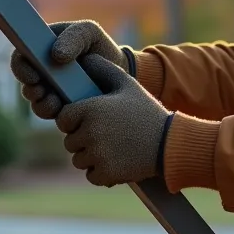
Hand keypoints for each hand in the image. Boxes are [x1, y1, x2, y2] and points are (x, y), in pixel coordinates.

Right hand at [10, 20, 132, 118]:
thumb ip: (73, 36)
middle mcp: (42, 72)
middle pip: (25, 83)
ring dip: (42, 104)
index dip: (21, 67)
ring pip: (36, 102)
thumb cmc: (99, 46)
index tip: (33, 75)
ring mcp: (51, 91)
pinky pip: (51, 114)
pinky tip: (65, 110)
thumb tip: (56, 55)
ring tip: (55, 103)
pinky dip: (55, 113)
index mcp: (41, 49)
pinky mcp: (61, 107)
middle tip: (41, 91)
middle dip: (30, 89)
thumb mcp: (89, 32)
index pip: (20, 57)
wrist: (120, 70)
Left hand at [56, 53, 170, 186]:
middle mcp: (90, 132)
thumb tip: (86, 57)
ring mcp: (97, 155)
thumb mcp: (128, 85)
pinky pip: (91, 175)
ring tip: (114, 148)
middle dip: (84, 139)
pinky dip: (102, 172)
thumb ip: (105, 69)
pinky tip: (118, 161)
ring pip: (79, 159)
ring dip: (92, 156)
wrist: (170, 142)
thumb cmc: (147, 112)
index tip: (91, 120)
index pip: (63, 118)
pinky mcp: (106, 173)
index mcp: (90, 109)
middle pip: (70, 141)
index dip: (75, 119)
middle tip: (108, 135)